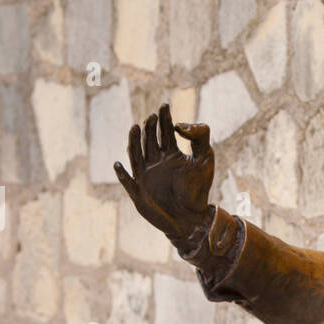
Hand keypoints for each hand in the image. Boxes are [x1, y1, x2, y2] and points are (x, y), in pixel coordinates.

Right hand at [113, 105, 214, 242]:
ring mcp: (145, 176)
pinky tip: (118, 165)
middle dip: (149, 127)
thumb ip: (199, 137)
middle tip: (152, 116)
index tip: (165, 105)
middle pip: (148, 139)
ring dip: (134, 142)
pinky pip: (128, 182)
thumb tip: (180, 125)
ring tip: (136, 128)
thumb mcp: (205, 159)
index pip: (164, 131)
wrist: (193, 218)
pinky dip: (122, 175)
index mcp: (170, 154)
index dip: (164, 118)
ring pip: (136, 155)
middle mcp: (155, 162)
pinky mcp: (139, 193)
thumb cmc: (199, 190)